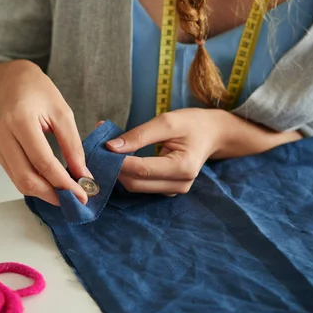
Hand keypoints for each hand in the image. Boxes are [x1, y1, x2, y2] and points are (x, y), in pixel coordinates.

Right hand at [0, 61, 91, 205]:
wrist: (13, 81)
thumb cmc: (40, 92)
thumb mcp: (63, 113)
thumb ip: (73, 146)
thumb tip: (84, 175)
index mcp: (20, 120)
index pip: (43, 162)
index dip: (63, 182)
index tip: (83, 194)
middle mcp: (3, 135)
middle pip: (26, 178)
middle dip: (53, 194)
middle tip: (75, 201)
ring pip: (19, 181)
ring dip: (44, 193)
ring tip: (68, 195)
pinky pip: (15, 175)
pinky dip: (35, 184)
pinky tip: (53, 184)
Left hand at [106, 109, 221, 194]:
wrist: (213, 133)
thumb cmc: (192, 124)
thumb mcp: (167, 121)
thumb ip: (139, 135)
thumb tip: (111, 147)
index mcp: (183, 167)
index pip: (141, 169)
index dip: (117, 161)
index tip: (100, 147)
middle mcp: (179, 185)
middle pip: (135, 183)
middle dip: (114, 167)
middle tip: (99, 148)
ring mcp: (174, 190)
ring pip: (135, 186)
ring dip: (119, 171)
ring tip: (109, 151)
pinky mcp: (167, 189)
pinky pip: (141, 185)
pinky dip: (128, 172)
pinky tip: (121, 158)